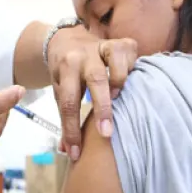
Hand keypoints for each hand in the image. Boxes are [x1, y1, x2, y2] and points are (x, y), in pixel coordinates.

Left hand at [46, 26, 136, 160]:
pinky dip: (132, 66)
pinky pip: (130, 51)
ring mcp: (102, 46)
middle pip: (95, 79)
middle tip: (107, 133)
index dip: (71, 129)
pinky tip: (130, 78)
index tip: (75, 152)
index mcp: (65, 69)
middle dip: (102, 107)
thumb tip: (68, 151)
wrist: (66, 40)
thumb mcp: (59, 92)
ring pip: (116, 59)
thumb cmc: (65, 73)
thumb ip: (65, 118)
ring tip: (117, 97)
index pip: (67, 101)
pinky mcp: (120, 42)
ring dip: (118, 80)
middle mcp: (83, 55)